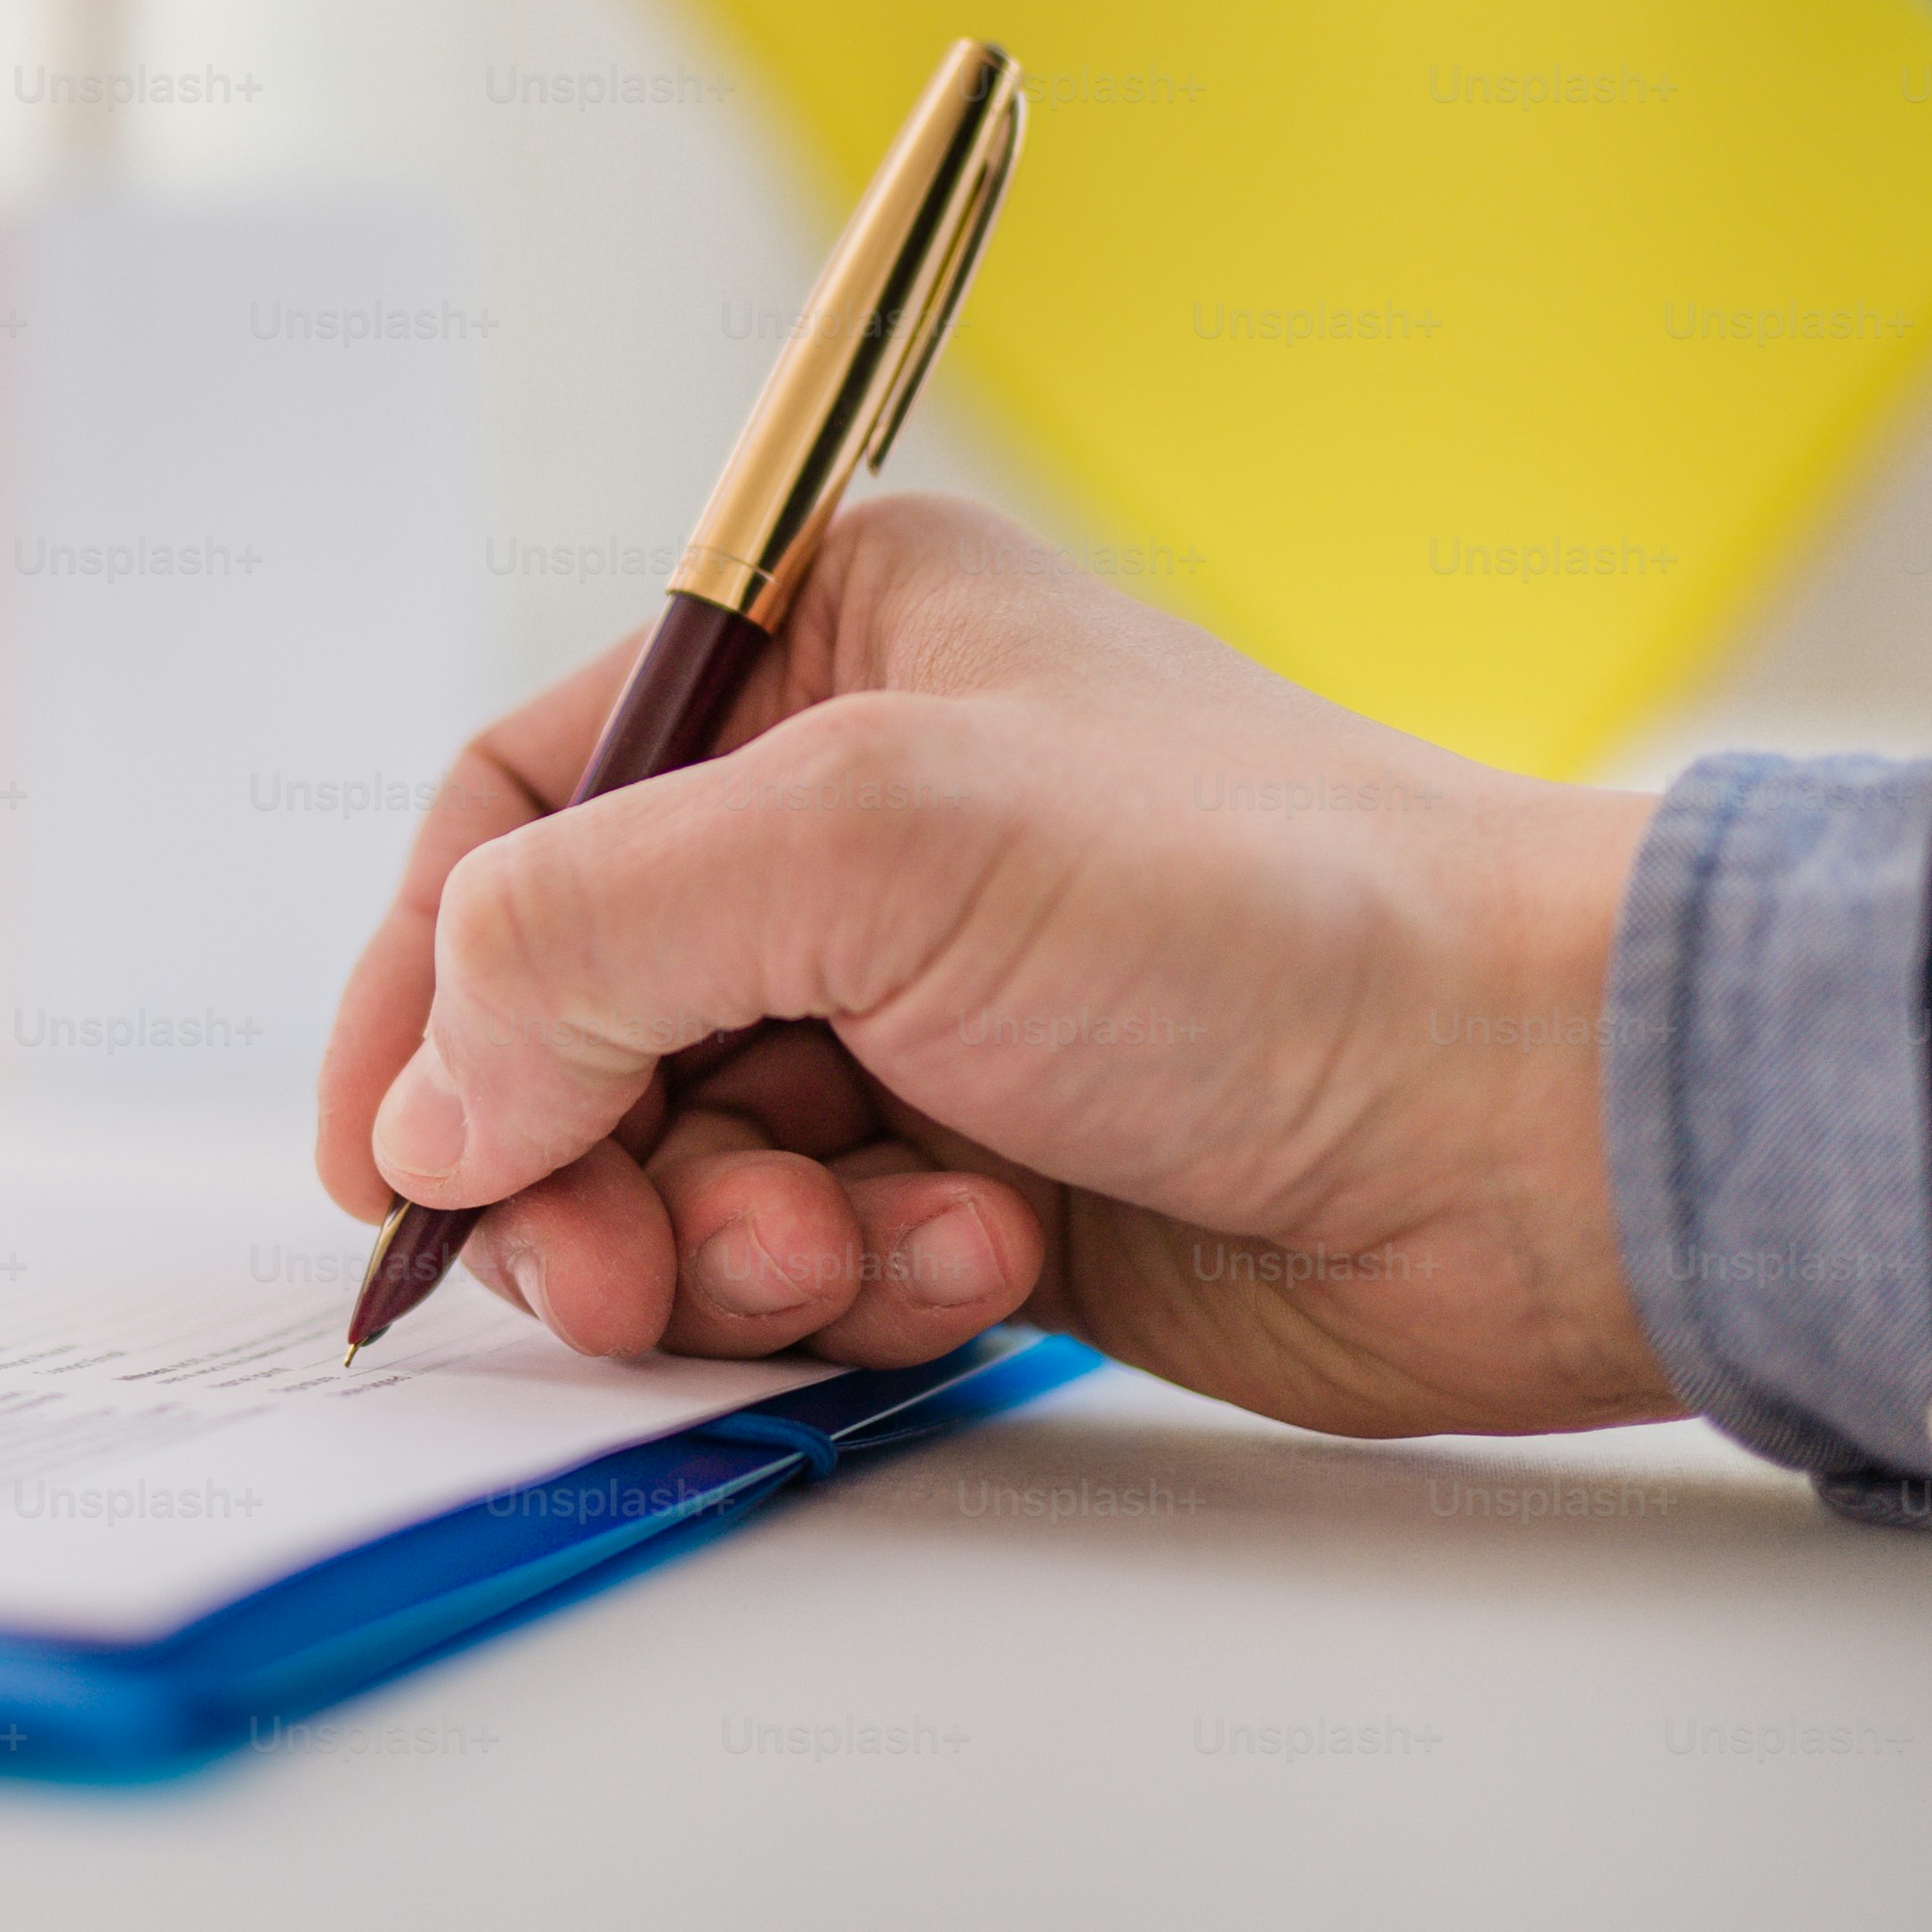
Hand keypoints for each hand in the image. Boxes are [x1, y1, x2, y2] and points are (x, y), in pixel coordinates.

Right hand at [315, 495, 1678, 1437]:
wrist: (1539, 1127)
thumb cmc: (1260, 913)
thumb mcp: (871, 843)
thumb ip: (583, 936)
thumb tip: (425, 1103)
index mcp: (824, 648)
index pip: (520, 807)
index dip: (425, 982)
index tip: (392, 1156)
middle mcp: (854, 817)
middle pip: (570, 1011)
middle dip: (584, 1156)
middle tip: (627, 1264)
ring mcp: (916, 1002)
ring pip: (674, 1157)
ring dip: (729, 1236)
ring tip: (857, 1248)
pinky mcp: (978, 1166)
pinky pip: (802, 1253)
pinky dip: (854, 1283)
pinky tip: (979, 1265)